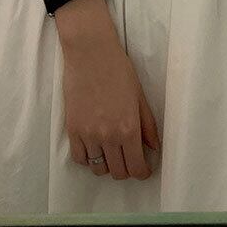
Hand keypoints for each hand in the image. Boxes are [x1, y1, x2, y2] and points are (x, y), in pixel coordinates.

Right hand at [59, 0, 160, 179]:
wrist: (90, 53)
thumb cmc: (119, 70)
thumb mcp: (139, 97)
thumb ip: (148, 125)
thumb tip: (154, 148)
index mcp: (129, 128)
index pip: (136, 167)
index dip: (142, 173)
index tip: (144, 169)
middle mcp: (108, 136)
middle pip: (118, 172)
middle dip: (127, 170)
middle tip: (129, 159)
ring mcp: (88, 135)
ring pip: (98, 169)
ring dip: (108, 165)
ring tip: (112, 153)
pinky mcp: (72, 129)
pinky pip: (79, 159)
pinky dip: (89, 159)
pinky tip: (95, 149)